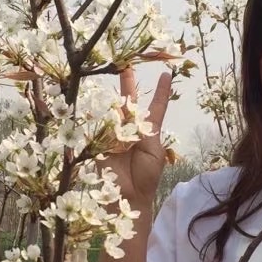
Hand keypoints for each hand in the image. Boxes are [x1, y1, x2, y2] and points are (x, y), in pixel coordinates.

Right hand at [100, 68, 170, 207]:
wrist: (129, 197)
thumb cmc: (146, 177)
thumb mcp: (154, 150)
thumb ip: (148, 129)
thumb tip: (143, 112)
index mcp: (146, 132)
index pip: (154, 107)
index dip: (160, 92)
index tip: (167, 74)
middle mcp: (129, 131)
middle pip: (128, 103)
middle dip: (127, 84)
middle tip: (126, 64)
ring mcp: (112, 136)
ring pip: (113, 111)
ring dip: (113, 95)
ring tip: (117, 73)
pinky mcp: (98, 143)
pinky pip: (95, 127)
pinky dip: (94, 115)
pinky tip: (94, 103)